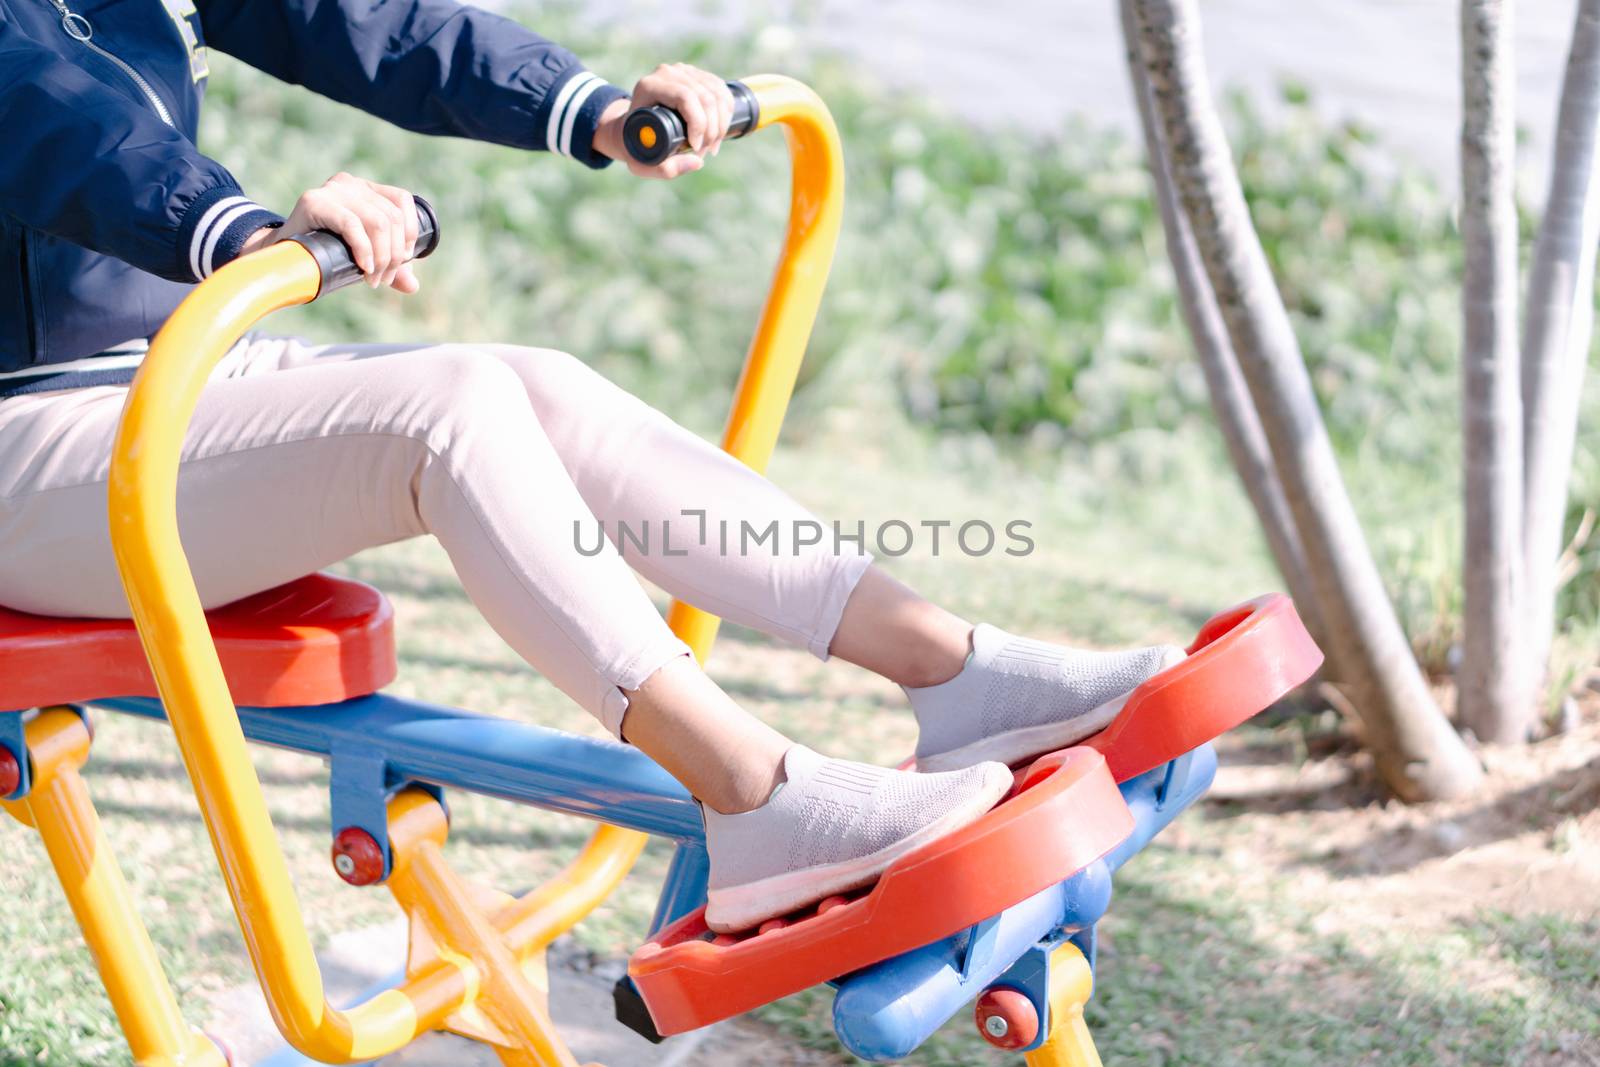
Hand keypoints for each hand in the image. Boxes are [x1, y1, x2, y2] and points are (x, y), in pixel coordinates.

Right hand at [239, 172, 420, 292]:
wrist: (283, 256)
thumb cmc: (327, 254)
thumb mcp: (365, 258)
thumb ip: (391, 267)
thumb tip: (413, 286)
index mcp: (366, 189)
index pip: (402, 201)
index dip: (409, 232)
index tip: (402, 260)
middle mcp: (350, 184)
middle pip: (391, 217)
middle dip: (393, 255)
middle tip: (382, 279)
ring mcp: (332, 190)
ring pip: (377, 222)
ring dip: (381, 258)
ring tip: (372, 279)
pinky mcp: (314, 201)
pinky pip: (352, 224)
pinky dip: (364, 250)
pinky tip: (364, 267)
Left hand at [593, 63, 735, 178]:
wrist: (633, 127)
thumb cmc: (635, 145)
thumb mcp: (641, 163)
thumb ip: (665, 169)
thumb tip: (699, 161)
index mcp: (649, 86)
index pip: (685, 97)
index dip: (698, 123)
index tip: (696, 148)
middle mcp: (667, 73)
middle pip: (705, 97)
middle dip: (711, 130)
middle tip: (704, 152)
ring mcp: (683, 71)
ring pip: (717, 95)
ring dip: (720, 125)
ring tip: (711, 146)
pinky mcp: (697, 75)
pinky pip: (722, 92)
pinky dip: (726, 115)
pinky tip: (719, 132)